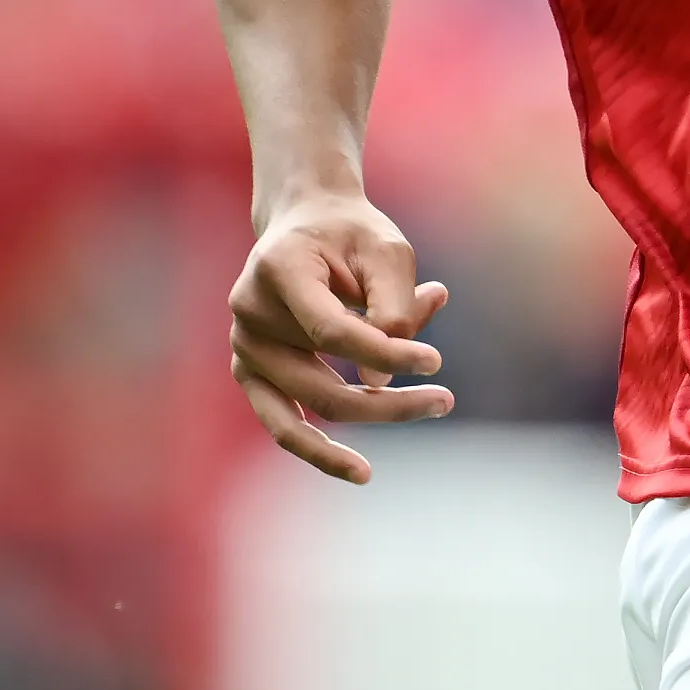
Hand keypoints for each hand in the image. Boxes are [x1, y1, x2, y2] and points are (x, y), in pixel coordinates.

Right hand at [228, 191, 452, 482]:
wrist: (306, 220)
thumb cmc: (352, 234)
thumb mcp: (386, 251)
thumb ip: (392, 308)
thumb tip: (380, 385)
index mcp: (278, 270)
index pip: (333, 331)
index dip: (386, 353)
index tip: (435, 361)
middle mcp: (249, 314)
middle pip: (320, 385)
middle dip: (389, 402)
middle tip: (446, 400)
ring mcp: (243, 348)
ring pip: (305, 411)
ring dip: (370, 417)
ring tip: (425, 415)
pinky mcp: (250, 371)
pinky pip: (282, 422)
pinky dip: (320, 448)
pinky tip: (358, 470)